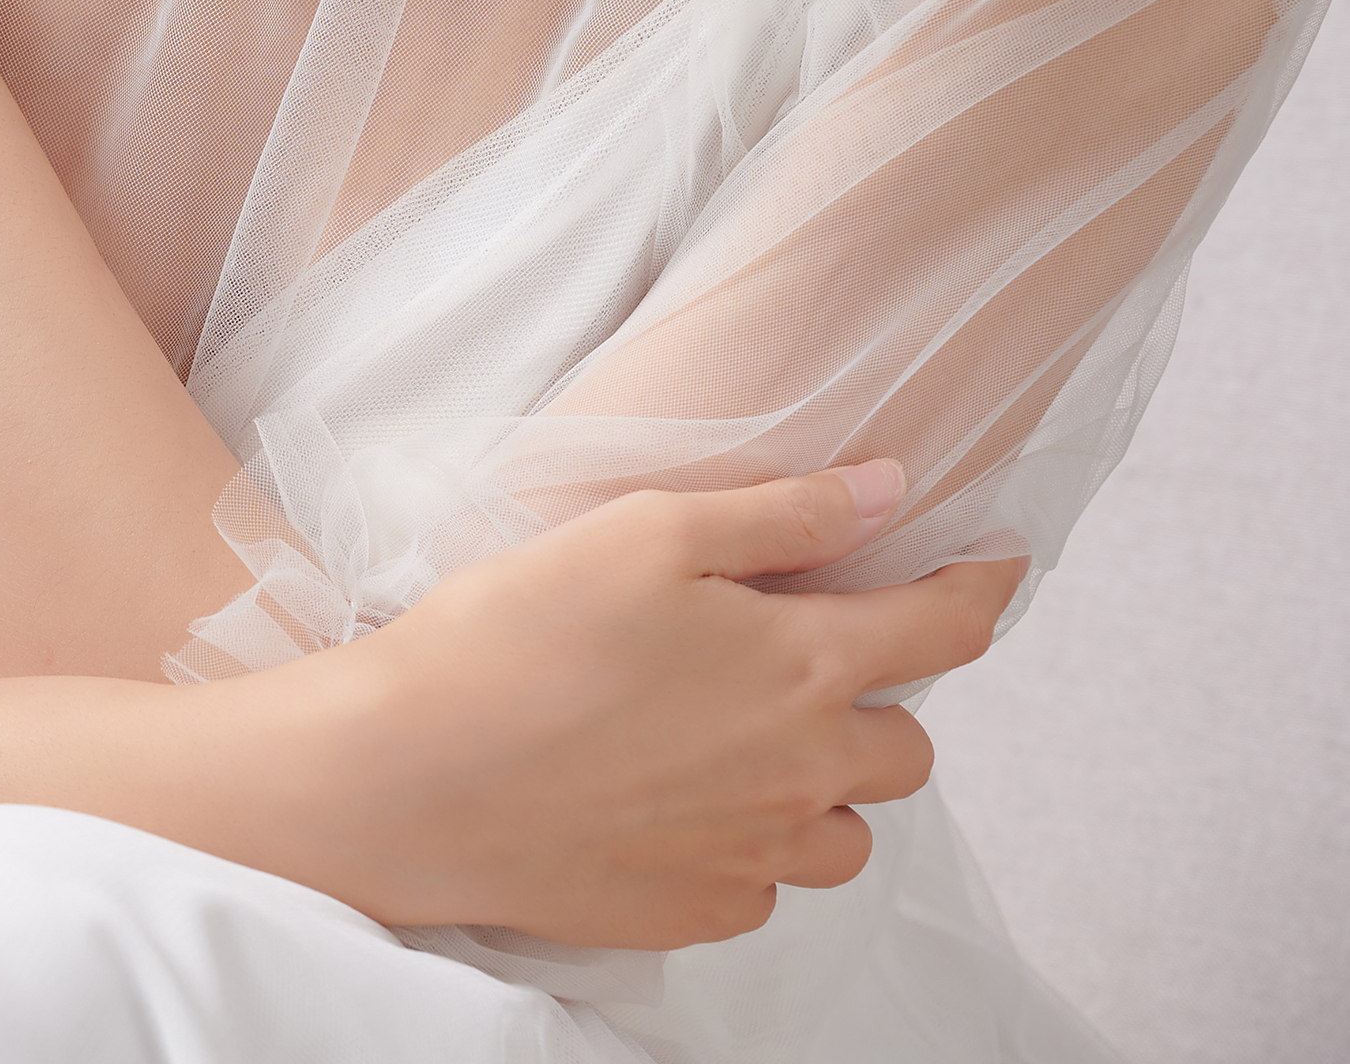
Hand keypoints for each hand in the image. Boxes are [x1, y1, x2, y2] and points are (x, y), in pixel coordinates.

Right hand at [219, 461, 1027, 948]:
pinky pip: (765, 885)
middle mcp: (806, 772)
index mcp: (807, 666)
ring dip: (823, 787)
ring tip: (741, 745)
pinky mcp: (695, 911)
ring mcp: (755, 853)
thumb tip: (889, 489)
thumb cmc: (518, 636)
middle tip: (800, 662)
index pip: (948, 627)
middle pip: (910, 747)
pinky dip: (746, 844)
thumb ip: (785, 512)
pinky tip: (674, 802)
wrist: (411, 776)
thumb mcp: (647, 532)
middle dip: (880, 700)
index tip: (988, 565)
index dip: (980, 586)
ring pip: (845, 832)